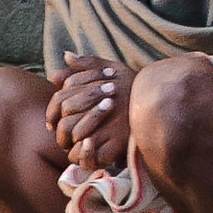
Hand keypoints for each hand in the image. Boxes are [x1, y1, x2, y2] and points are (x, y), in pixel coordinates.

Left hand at [47, 56, 132, 174]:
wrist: (160, 101)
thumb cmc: (133, 85)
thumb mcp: (112, 68)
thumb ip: (87, 64)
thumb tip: (66, 56)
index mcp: (95, 87)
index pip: (60, 100)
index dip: (52, 112)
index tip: (52, 121)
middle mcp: (100, 105)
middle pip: (65, 122)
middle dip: (61, 131)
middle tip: (64, 137)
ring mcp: (108, 126)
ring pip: (75, 140)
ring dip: (71, 145)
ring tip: (75, 145)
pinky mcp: (117, 144)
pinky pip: (91, 156)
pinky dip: (85, 155)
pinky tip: (88, 151)